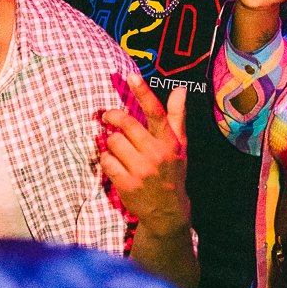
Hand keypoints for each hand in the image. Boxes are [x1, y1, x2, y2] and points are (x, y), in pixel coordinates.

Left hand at [101, 80, 190, 234]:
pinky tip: (116, 166)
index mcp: (170, 142)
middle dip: (113, 118)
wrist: (167, 211)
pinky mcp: (126, 183)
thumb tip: (180, 90)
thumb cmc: (172, 172)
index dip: (143, 93)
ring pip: (112, 142)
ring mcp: (141, 170)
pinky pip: (106, 161)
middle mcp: (156, 154)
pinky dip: (107, 161)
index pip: (156, 113)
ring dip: (111, 144)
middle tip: (108, 118)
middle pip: (125, 124)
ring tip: (120, 151)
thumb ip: (177, 116)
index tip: (131, 76)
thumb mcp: (180, 145)